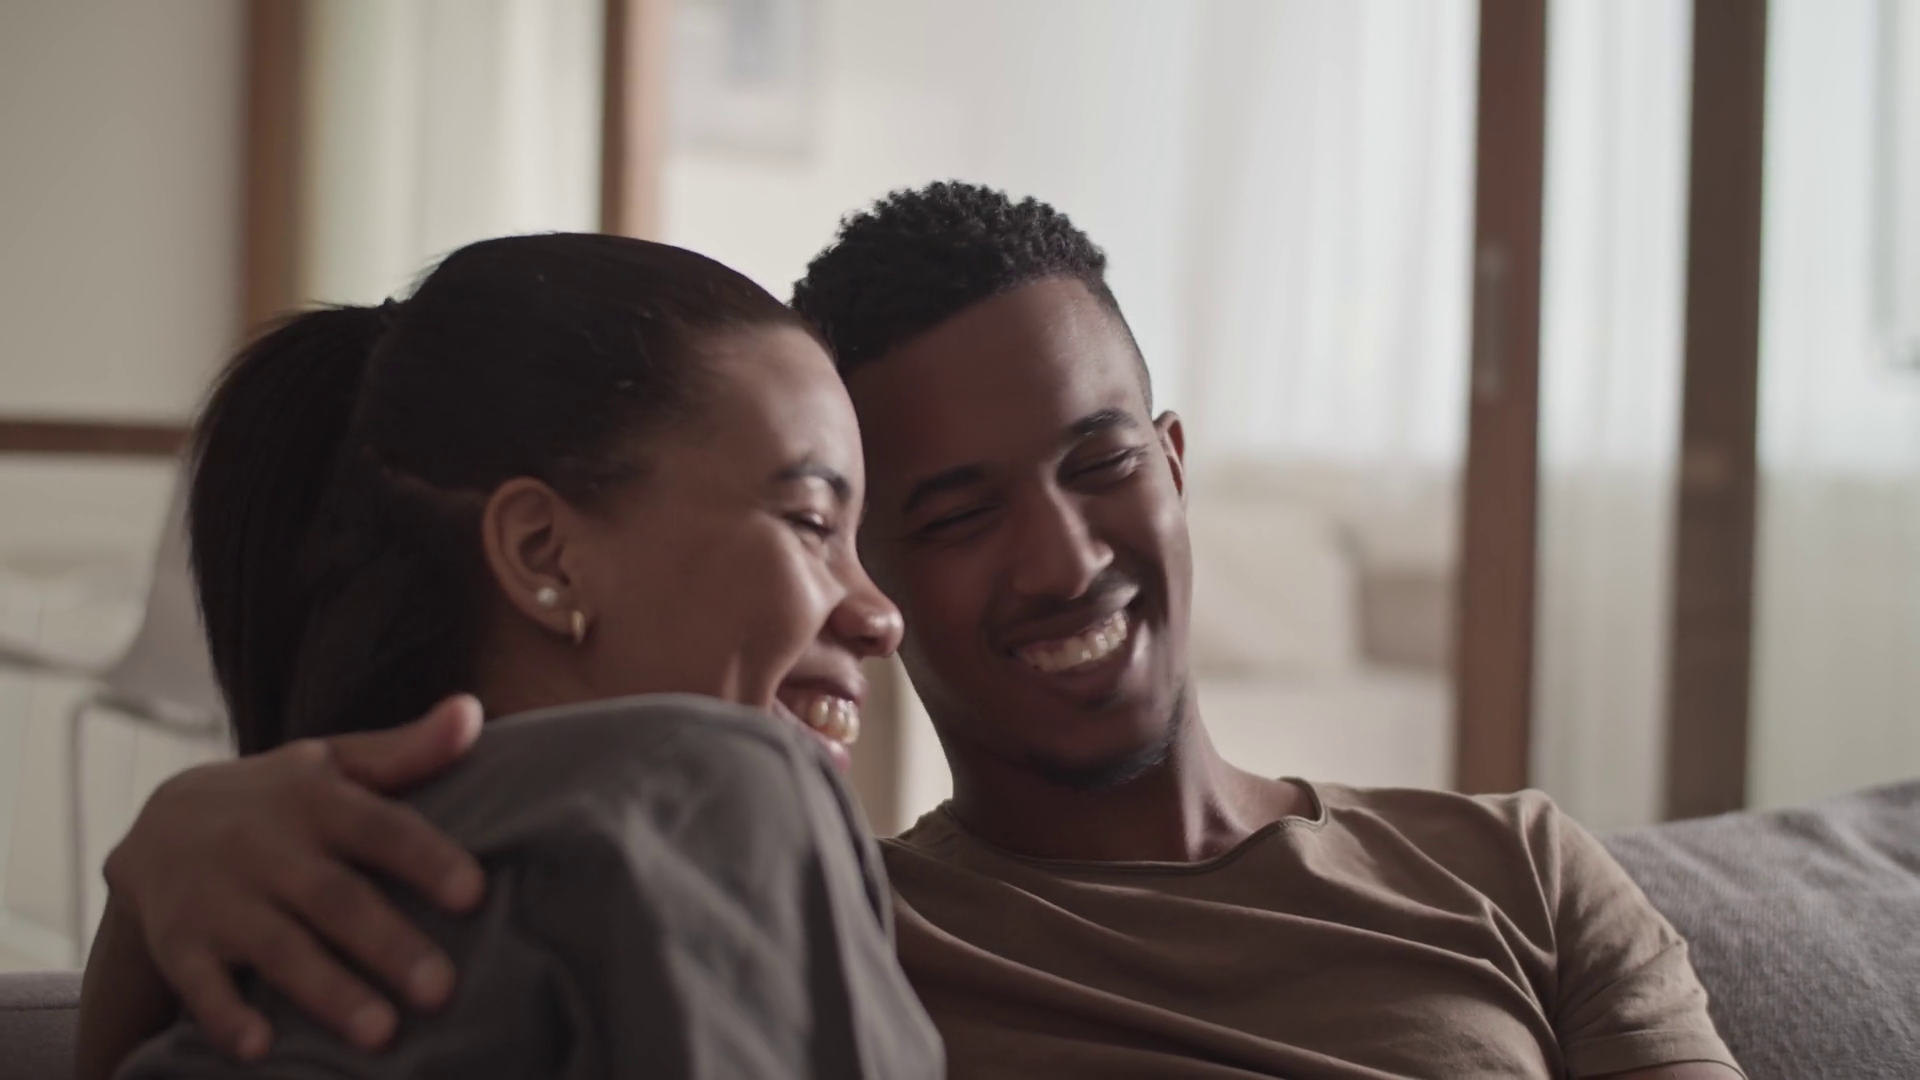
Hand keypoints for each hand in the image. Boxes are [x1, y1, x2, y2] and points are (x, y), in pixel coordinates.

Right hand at [101, 695, 486, 1059]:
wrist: (158, 824)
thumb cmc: (280, 800)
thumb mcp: (335, 764)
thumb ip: (406, 751)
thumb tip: (472, 711)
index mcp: (314, 798)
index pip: (379, 826)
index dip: (426, 858)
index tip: (474, 892)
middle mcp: (265, 845)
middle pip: (333, 897)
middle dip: (387, 943)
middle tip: (442, 989)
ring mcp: (218, 897)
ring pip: (277, 947)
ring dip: (328, 992)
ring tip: (382, 1035)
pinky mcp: (179, 942)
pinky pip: (199, 984)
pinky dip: (225, 1017)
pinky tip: (261, 1051)